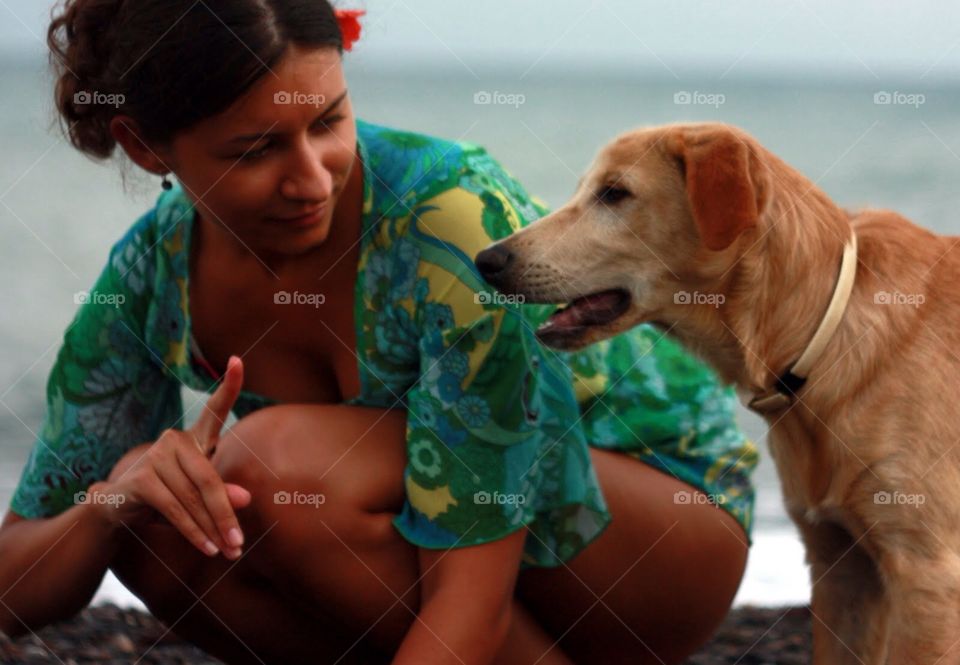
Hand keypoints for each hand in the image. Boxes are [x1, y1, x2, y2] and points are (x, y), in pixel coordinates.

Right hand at [91, 356, 249, 558]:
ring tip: (227, 552)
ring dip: (211, 530)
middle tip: (241, 544)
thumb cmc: (167, 501)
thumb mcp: (197, 500)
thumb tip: (245, 498)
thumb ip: (221, 496)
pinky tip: (206, 547)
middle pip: (210, 479)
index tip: (237, 360)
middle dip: (227, 514)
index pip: (214, 410)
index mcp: (193, 440)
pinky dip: (193, 532)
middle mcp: (174, 441)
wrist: (115, 512)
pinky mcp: (141, 479)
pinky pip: (175, 509)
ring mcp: (155, 457)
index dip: (228, 385)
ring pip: (194, 499)